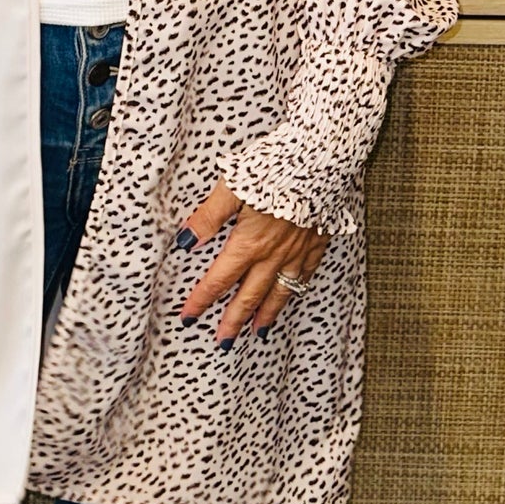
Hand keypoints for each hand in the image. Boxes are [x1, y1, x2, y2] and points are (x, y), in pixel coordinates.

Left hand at [174, 177, 330, 345]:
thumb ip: (208, 217)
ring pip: (279, 292)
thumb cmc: (273, 169)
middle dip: (233, 320)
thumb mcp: (231, 187)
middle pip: (249, 295)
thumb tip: (184, 242)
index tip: (188, 318)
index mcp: (248, 242)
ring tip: (256, 332)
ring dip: (266, 314)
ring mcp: (297, 251)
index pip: (219, 279)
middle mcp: (273, 254)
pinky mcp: (317, 242)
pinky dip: (296, 290)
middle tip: (223, 341)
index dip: (202, 300)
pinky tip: (292, 296)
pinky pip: (306, 275)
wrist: (321, 161)